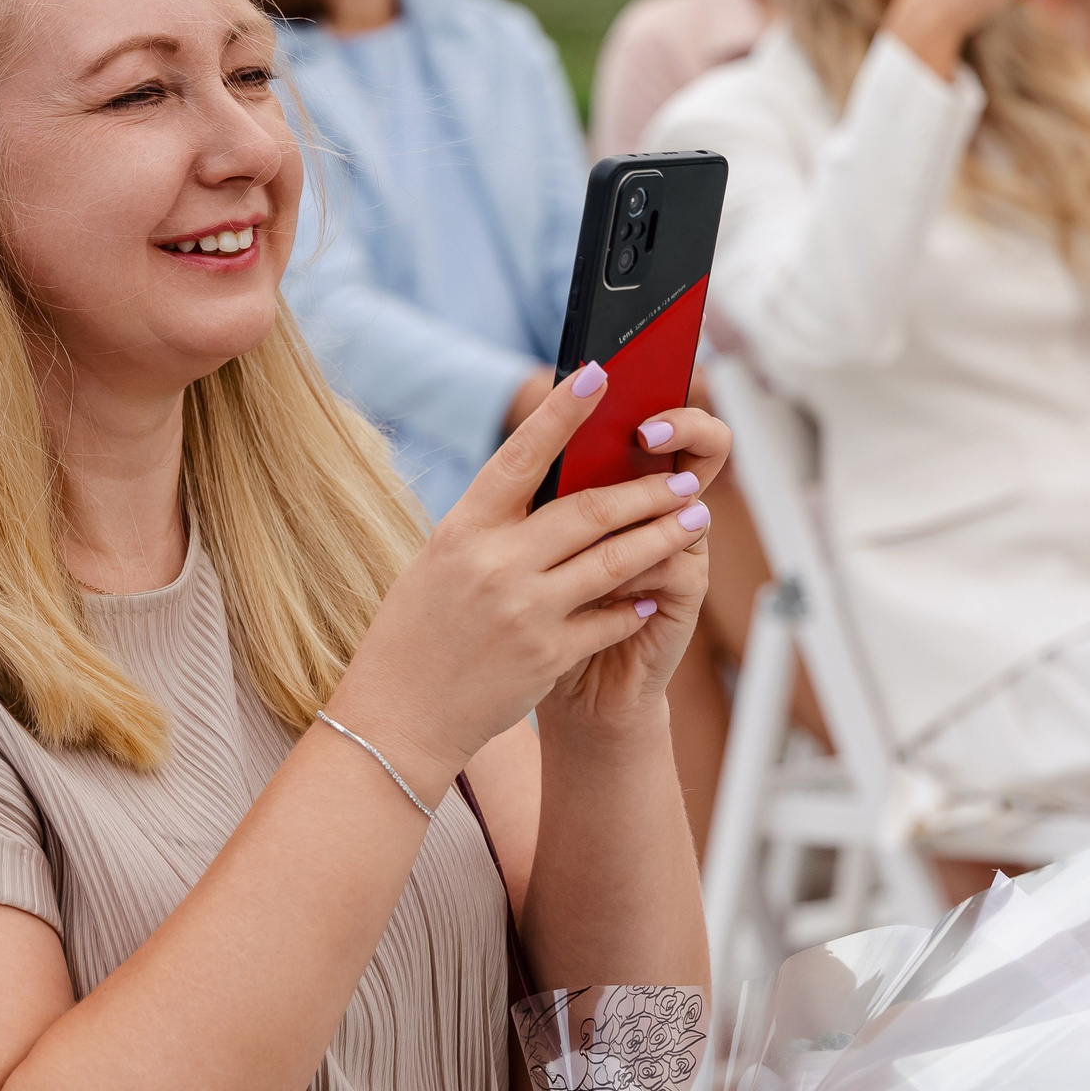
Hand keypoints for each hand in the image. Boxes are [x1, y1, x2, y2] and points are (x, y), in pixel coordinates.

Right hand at [329, 364, 721, 791]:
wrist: (398, 716)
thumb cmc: (416, 632)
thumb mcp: (439, 562)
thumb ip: (492, 527)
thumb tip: (553, 487)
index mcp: (462, 529)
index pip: (521, 455)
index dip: (562, 411)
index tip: (599, 374)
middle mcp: (494, 563)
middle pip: (589, 511)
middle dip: (645, 491)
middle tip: (682, 480)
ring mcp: (524, 611)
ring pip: (614, 561)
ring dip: (661, 537)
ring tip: (691, 520)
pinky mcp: (547, 656)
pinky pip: (609, 617)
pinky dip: (635, 602)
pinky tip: (652, 593)